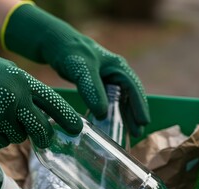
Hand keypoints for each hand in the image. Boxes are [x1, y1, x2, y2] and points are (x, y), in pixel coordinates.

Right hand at [0, 15, 81, 148]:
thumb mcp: (11, 74)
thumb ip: (27, 93)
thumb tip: (45, 118)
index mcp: (24, 81)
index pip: (52, 102)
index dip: (66, 117)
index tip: (76, 129)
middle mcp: (15, 97)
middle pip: (40, 128)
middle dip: (44, 136)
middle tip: (43, 139)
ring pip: (18, 136)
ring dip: (11, 132)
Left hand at [3, 2, 149, 135]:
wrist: (55, 44)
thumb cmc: (70, 53)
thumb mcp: (82, 70)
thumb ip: (93, 90)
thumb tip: (103, 114)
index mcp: (118, 67)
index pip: (134, 88)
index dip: (139, 105)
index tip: (143, 122)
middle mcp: (115, 73)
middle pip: (130, 96)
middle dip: (134, 114)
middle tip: (137, 133)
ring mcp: (106, 78)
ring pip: (119, 99)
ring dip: (124, 115)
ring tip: (128, 133)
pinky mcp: (96, 84)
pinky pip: (108, 100)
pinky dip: (111, 112)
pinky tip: (109, 123)